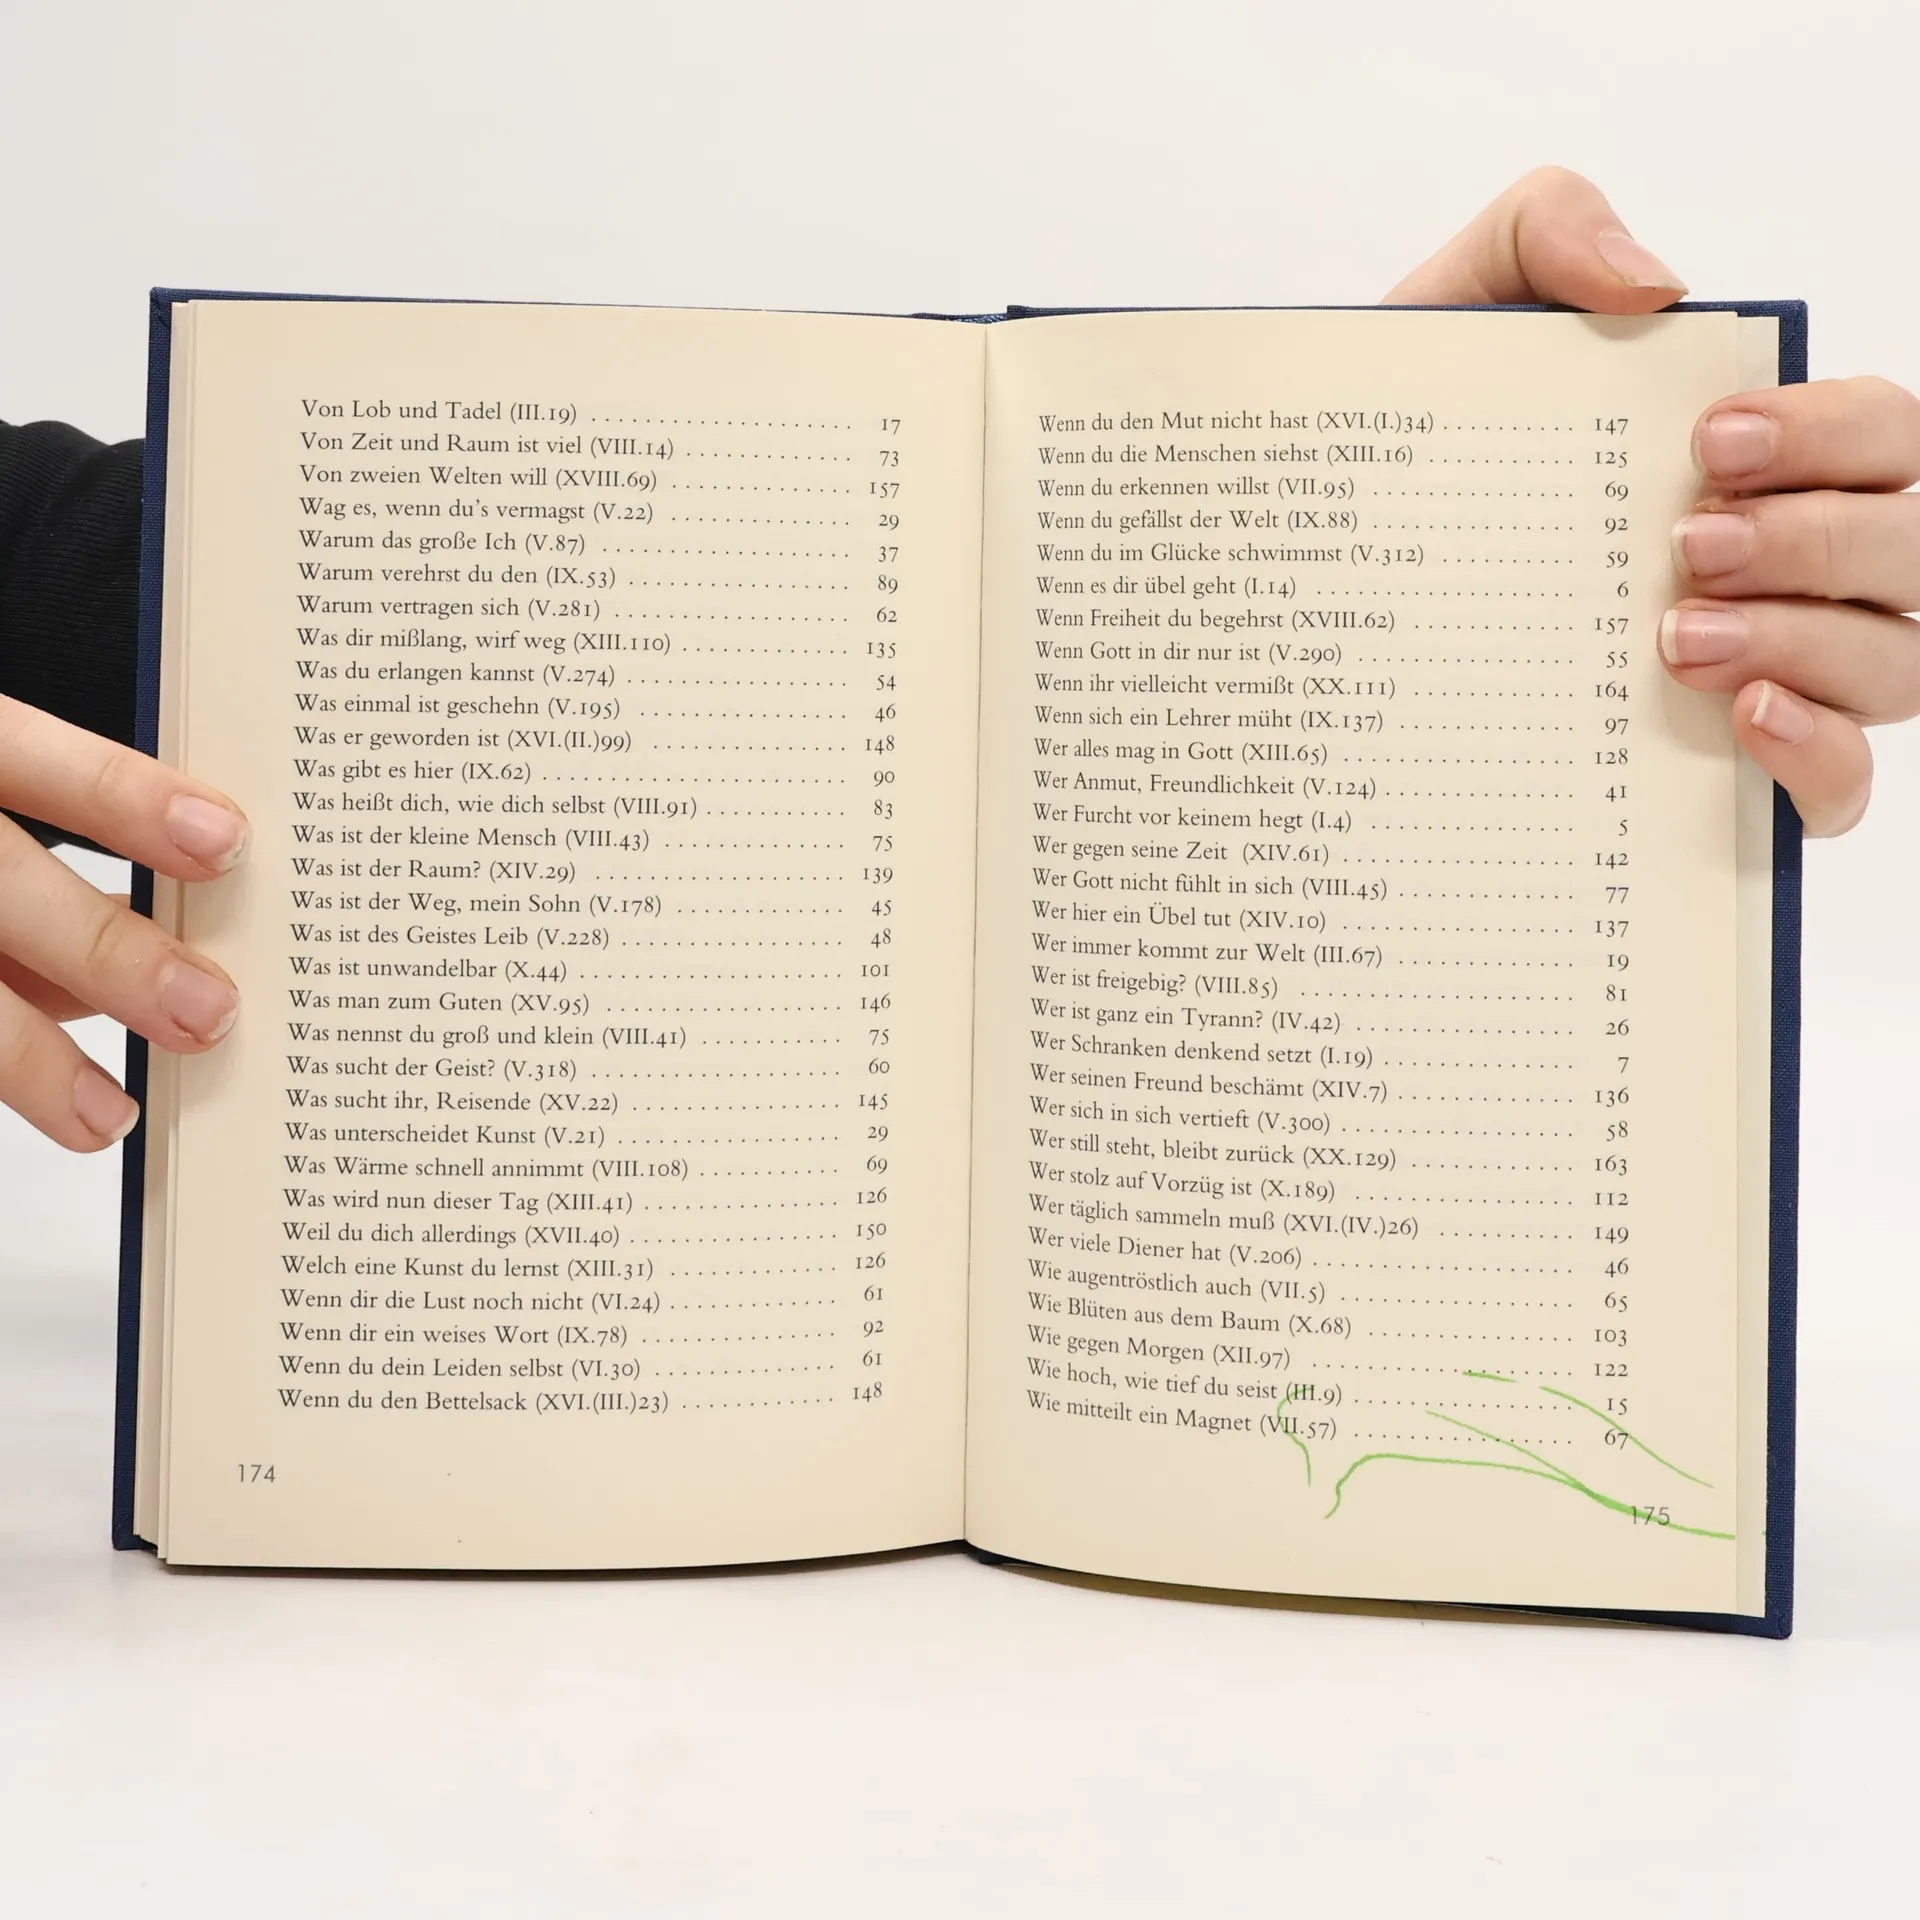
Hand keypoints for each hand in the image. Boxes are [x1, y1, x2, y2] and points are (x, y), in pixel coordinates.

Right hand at [0, 695, 246, 1149]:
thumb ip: (42, 860)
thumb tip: (149, 928)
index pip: (29, 754)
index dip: (123, 797)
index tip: (221, 840)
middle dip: (104, 951)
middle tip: (205, 1009)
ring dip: (28, 1056)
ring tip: (105, 1113)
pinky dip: (2, 1062)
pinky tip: (53, 1107)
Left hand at [1386, 165, 1914, 835]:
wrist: (1319, 573)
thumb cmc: (1417, 458)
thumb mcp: (1451, 320)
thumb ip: (1547, 233)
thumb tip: (1656, 284)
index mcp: (1762, 460)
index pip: (1881, 435)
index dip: (1831, 431)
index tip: (1708, 442)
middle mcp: (1791, 567)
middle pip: (1907, 547)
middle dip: (1817, 539)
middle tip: (1687, 547)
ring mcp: (1776, 675)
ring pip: (1897, 665)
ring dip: (1810, 642)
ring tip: (1678, 641)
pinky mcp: (1735, 781)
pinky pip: (1844, 786)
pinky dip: (1821, 757)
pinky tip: (1742, 719)